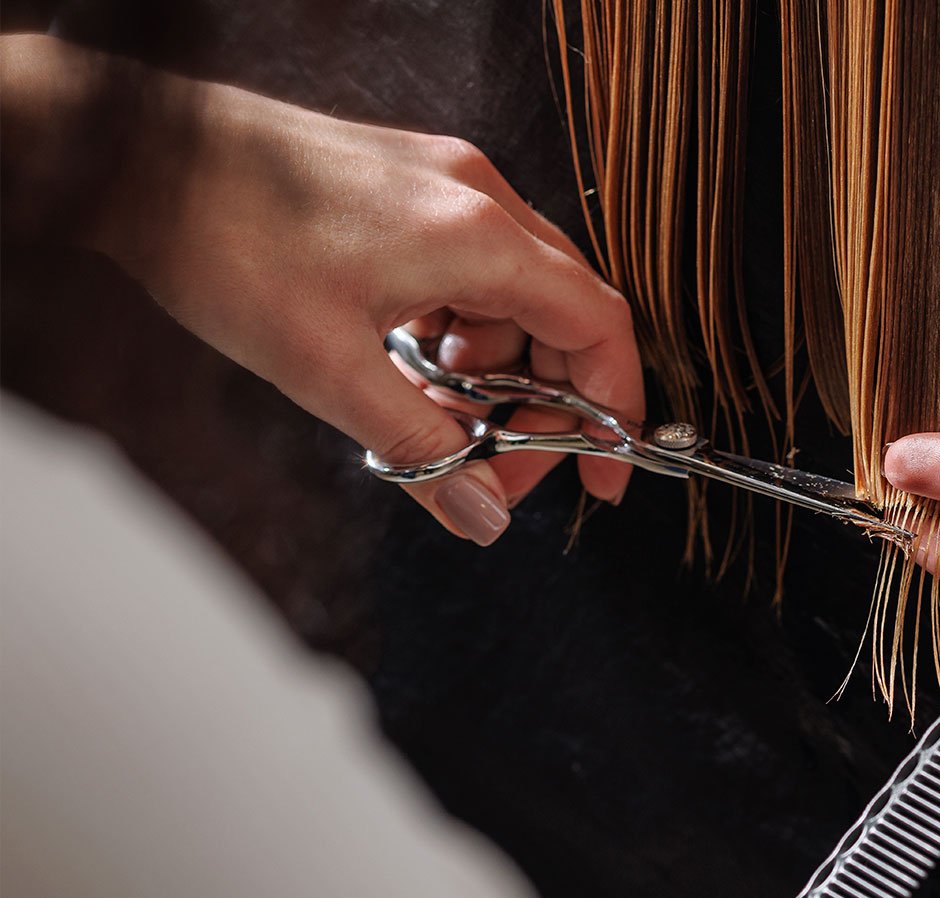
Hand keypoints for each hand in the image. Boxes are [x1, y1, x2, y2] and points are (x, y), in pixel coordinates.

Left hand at [9, 36, 642, 544]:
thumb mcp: (327, 371)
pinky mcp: (409, 184)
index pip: (598, 327)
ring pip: (515, 294)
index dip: (613, 409)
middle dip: (544, 401)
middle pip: (563, 314)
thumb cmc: (222, 238)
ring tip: (435, 417)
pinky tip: (409, 364)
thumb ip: (423, 451)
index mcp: (479, 235)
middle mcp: (477, 197)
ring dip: (493, 370)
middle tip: (498, 465)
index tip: (601, 473)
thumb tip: (484, 516)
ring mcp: (444, 183)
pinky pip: (470, 268)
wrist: (140, 155)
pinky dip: (458, 329)